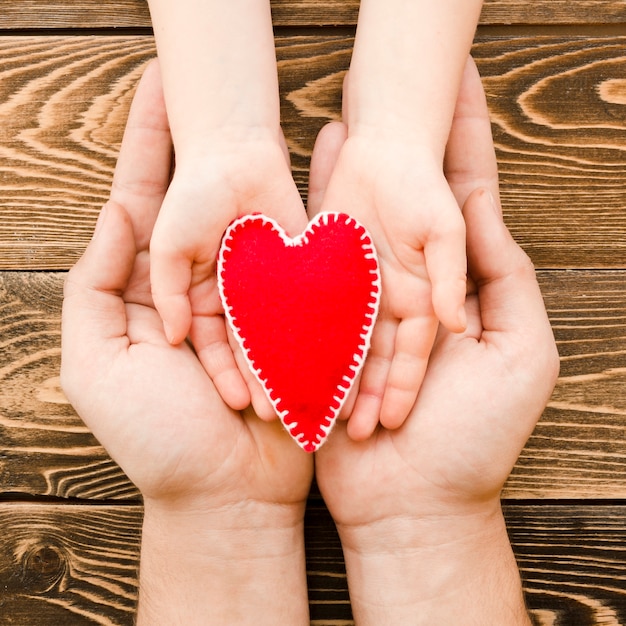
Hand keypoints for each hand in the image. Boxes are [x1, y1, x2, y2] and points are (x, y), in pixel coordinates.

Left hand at [61, 60, 312, 623]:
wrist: (227, 494)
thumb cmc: (154, 436)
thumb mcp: (99, 362)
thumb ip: (100, 285)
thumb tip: (117, 211)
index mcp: (150, 290)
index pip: (146, 202)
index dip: (151, 144)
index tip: (159, 89)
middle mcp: (199, 287)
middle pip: (201, 204)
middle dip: (206, 146)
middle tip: (216, 88)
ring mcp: (247, 302)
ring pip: (249, 228)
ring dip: (257, 177)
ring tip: (263, 119)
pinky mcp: (289, 324)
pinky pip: (292, 271)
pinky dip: (299, 230)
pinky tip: (308, 182)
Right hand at [310, 57, 558, 624]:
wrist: (413, 501)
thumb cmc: (479, 434)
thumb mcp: (518, 350)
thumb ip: (502, 278)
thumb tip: (488, 207)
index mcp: (458, 289)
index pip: (464, 207)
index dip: (461, 149)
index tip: (455, 99)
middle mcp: (409, 291)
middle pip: (403, 211)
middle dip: (392, 158)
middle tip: (376, 103)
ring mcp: (365, 312)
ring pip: (355, 233)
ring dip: (346, 185)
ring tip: (334, 130)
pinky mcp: (326, 337)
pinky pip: (315, 279)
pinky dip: (309, 235)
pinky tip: (300, 191)